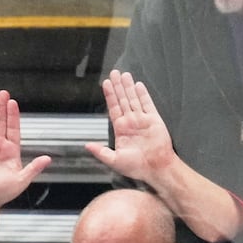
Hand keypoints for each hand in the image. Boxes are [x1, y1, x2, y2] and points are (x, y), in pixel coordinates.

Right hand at [0, 90, 50, 210]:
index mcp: (11, 152)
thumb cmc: (0, 194)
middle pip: (2, 123)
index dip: (13, 116)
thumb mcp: (21, 181)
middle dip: (2, 108)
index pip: (14, 129)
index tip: (13, 104)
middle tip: (3, 94)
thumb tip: (47, 159)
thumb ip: (33, 168)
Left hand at [85, 70, 177, 184]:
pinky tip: (138, 85)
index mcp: (120, 129)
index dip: (109, 95)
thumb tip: (86, 145)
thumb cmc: (136, 167)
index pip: (113, 108)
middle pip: (122, 100)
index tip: (106, 84)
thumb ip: (101, 152)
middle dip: (118, 86)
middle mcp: (131, 122)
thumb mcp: (114, 161)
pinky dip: (143, 95)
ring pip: (134, 99)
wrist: (156, 169)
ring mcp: (142, 120)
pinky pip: (148, 104)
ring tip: (124, 74)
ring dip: (129, 87)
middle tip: (114, 72)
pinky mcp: (154, 120)